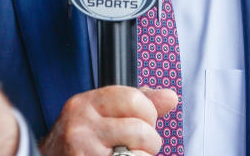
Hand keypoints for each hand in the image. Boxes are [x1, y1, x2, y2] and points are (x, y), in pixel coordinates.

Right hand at [40, 86, 176, 155]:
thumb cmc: (78, 142)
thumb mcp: (100, 114)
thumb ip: (136, 103)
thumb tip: (170, 98)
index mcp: (85, 104)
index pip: (134, 98)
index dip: (148, 114)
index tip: (143, 122)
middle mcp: (81, 125)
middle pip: (141, 129)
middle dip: (149, 141)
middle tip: (135, 146)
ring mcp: (84, 151)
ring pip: (139, 154)